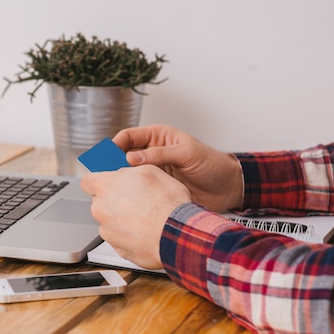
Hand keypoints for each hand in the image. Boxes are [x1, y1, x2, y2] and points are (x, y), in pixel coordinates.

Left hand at [81, 165, 190, 269]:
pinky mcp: (117, 248)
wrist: (177, 235)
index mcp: (106, 187)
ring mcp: (107, 230)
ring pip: (109, 222)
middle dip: (112, 200)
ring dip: (121, 219)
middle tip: (134, 200)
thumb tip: (125, 173)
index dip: (96, 181)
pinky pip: (119, 238)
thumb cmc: (167, 203)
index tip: (105, 183)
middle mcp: (101, 209)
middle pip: (100, 202)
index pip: (86, 181)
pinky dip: (128, 236)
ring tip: (144, 217)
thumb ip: (130, 171)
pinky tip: (145, 231)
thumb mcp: (151, 171)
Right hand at [112, 125, 242, 212]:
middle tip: (105, 172)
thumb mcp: (187, 154)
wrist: (228, 188)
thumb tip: (132, 157)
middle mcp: (152, 153)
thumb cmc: (213, 164)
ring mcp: (154, 171)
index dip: (115, 144)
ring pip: (129, 173)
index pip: (128, 137)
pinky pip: (139, 188)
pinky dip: (131, 191)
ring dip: (121, 178)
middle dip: (113, 162)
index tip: (107, 155)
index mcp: (158, 137)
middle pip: (123, 155)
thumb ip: (160, 154)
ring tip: (114, 185)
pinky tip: (127, 196)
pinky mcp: (156, 187)